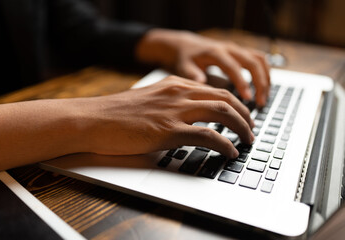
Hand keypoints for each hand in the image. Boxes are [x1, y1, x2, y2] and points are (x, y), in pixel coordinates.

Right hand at [0, 76, 253, 171]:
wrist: (93, 119)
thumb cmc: (117, 113)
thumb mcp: (150, 100)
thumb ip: (171, 104)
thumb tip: (188, 118)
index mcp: (175, 84)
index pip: (216, 90)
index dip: (235, 104)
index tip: (242, 116)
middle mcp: (179, 93)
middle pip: (226, 99)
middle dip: (245, 115)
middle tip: (251, 129)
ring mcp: (175, 111)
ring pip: (223, 113)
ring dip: (241, 128)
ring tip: (248, 140)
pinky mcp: (168, 130)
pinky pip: (208, 135)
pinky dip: (225, 144)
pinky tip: (230, 151)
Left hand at [136, 29, 270, 105]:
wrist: (187, 46)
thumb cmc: (185, 59)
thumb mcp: (184, 66)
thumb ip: (192, 74)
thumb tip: (201, 83)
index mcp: (215, 53)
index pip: (233, 67)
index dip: (242, 82)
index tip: (248, 98)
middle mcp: (230, 48)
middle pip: (253, 62)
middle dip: (260, 83)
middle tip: (260, 103)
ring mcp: (237, 49)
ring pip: (260, 60)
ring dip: (266, 79)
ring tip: (264, 99)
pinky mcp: (242, 52)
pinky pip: (259, 60)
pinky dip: (265, 74)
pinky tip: (264, 90)